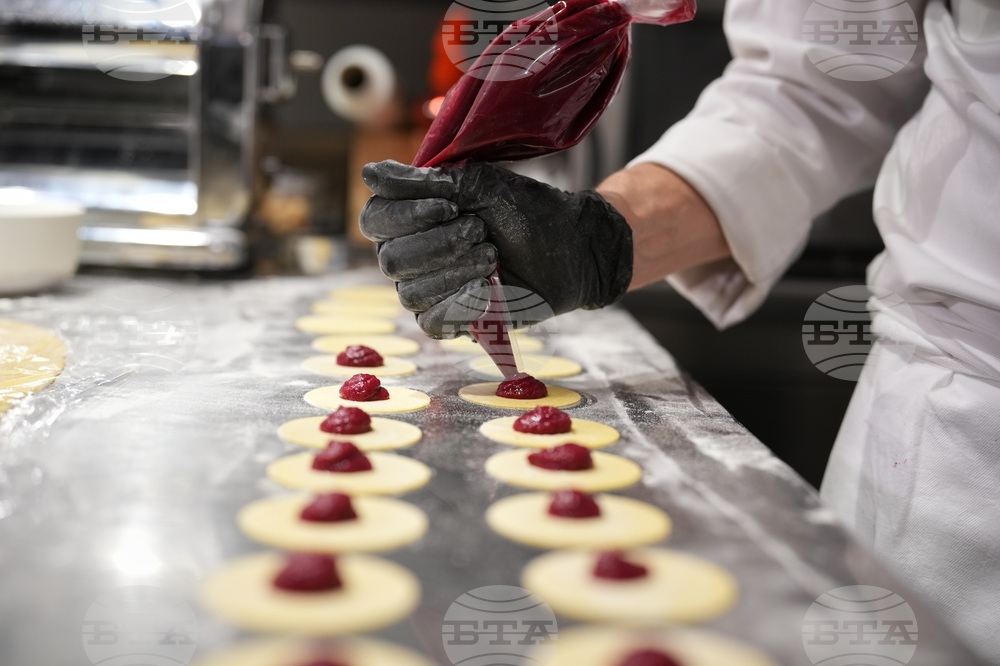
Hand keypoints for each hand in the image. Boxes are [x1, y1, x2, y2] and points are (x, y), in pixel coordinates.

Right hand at [359, 160, 632, 337]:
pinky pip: (432, 321)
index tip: (451, 204)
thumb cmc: (525, 210)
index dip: (407, 215)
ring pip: (410, 292)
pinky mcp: (453, 320)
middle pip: (391, 259)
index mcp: (411, 218)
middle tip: (482, 232)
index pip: (375, 219)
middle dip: (441, 243)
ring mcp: (430, 291)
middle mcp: (412, 256)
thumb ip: (420, 181)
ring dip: (456, 271)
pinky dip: (461, 303)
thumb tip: (367, 175)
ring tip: (492, 257)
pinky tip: (489, 288)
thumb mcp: (476, 183)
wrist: (571, 245)